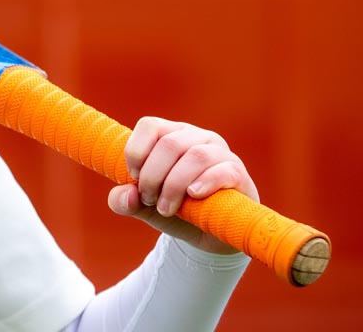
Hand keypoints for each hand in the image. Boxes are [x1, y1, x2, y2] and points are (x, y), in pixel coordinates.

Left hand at [107, 116, 257, 254]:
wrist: (210, 236)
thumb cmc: (176, 211)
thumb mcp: (145, 207)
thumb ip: (126, 201)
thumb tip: (125, 195)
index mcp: (171, 135)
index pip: (149, 126)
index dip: (136, 152)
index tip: (134, 179)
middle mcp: (195, 137)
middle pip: (169, 144)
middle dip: (152, 177)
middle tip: (150, 201)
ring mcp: (219, 153)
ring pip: (195, 156)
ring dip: (174, 185)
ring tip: (166, 209)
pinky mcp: (237, 173)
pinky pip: (223, 170)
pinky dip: (204, 183)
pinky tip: (193, 196)